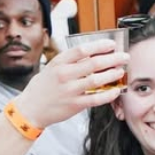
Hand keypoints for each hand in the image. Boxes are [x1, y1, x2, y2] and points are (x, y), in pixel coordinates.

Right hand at [13, 40, 128, 128]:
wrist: (30, 109)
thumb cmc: (42, 88)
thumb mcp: (51, 68)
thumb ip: (69, 61)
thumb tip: (92, 53)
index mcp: (59, 63)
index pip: (82, 50)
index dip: (100, 45)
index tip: (111, 45)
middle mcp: (64, 75)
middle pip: (94, 63)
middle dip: (113, 59)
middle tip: (124, 57)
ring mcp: (70, 91)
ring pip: (97, 80)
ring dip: (112, 74)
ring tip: (120, 71)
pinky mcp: (75, 105)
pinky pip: (96, 99)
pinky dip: (108, 95)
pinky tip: (116, 90)